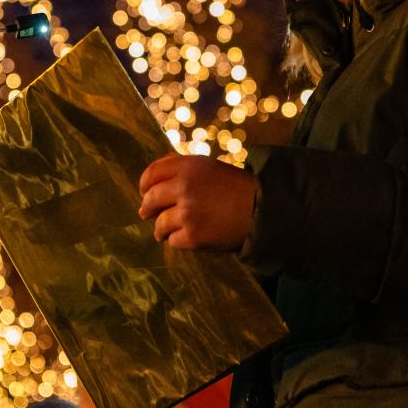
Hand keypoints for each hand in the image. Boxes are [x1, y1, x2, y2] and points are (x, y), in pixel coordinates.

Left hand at [138, 154, 255, 249]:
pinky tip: (185, 237)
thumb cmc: (237, 188)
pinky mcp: (193, 236)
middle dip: (147, 208)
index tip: (144, 192)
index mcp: (188, 166)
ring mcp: (187, 212)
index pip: (152, 173)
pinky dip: (177, 240)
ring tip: (162, 232)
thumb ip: (182, 168)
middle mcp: (184, 187)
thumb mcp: (209, 167)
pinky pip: (173, 240)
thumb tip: (154, 178)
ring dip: (160, 229)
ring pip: (159, 224)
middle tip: (146, 213)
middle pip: (150, 199)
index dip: (145, 184)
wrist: (263, 209)